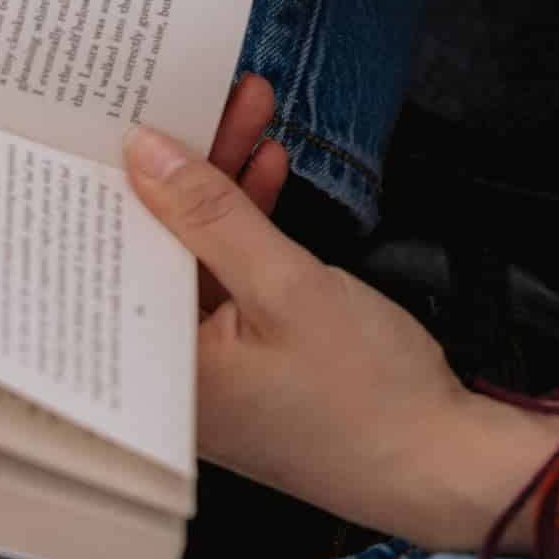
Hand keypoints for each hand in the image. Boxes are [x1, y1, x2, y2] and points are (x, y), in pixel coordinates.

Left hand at [125, 124, 558, 549]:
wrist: (443, 463)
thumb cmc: (366, 393)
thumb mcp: (288, 287)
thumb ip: (213, 216)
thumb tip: (144, 152)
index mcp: (159, 375)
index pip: (115, 255)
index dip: (122, 176)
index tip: (134, 109)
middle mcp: (172, 375)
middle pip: (159, 246)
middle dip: (186, 166)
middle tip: (206, 95)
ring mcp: (214, 368)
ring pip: (198, 254)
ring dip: (223, 185)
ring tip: (247, 109)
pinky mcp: (250, 358)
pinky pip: (231, 277)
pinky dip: (248, 225)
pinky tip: (267, 169)